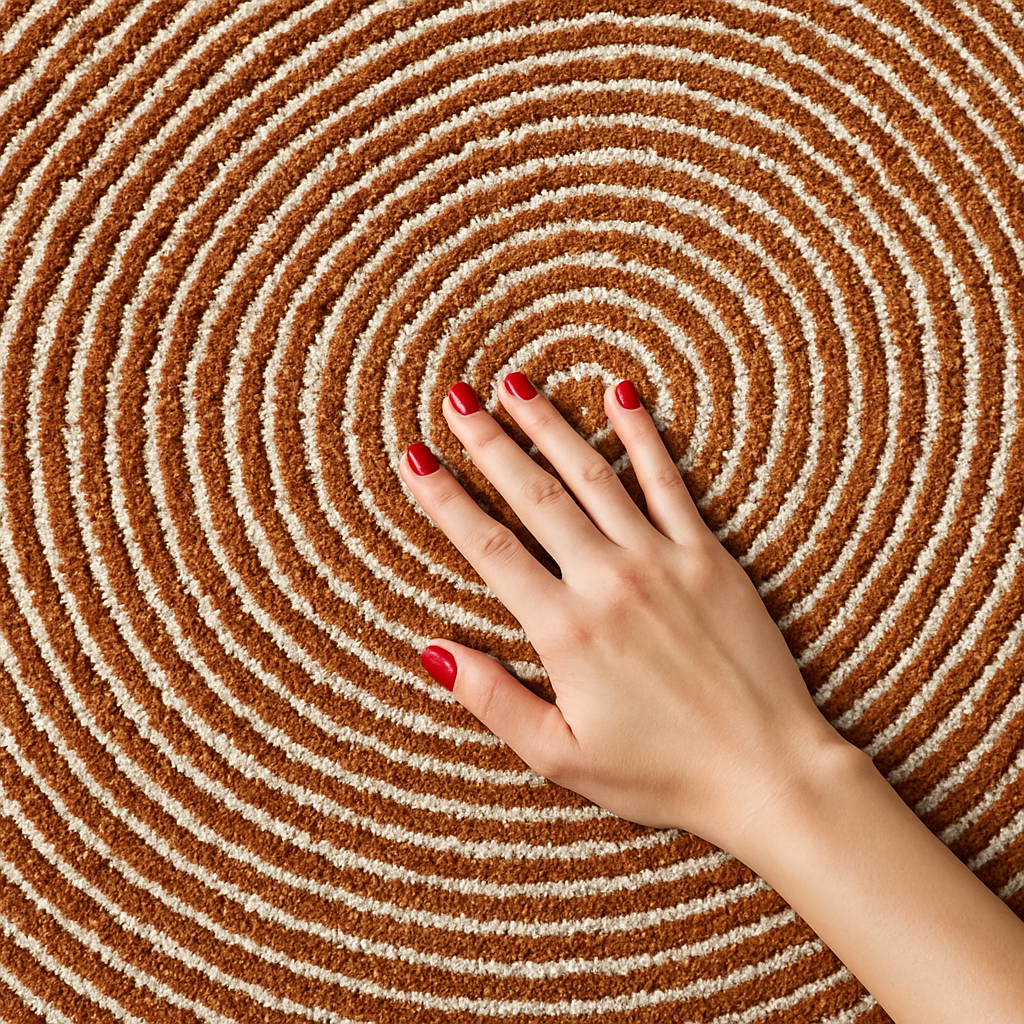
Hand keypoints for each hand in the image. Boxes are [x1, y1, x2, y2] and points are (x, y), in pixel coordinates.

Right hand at [400, 374, 845, 849]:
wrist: (767, 770)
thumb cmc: (662, 773)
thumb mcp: (559, 755)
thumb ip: (492, 698)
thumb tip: (432, 650)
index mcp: (564, 630)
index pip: (488, 546)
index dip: (445, 498)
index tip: (416, 457)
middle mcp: (607, 580)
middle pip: (533, 494)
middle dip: (489, 443)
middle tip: (457, 400)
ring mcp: (661, 560)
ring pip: (592, 475)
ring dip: (550, 426)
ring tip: (516, 386)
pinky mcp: (708, 557)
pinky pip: (668, 481)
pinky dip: (642, 436)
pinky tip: (619, 395)